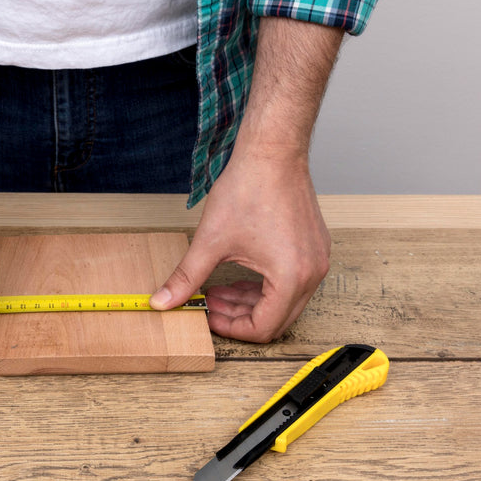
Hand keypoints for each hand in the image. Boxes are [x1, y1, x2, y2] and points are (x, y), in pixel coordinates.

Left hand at [151, 150, 329, 342]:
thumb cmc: (250, 188)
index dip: (231, 328)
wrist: (272, 152)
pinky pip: (293, 281)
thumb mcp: (210, 241)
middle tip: (210, 304)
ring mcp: (317, 260)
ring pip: (285, 302)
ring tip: (219, 289)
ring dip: (251, 301)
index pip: (263, 329)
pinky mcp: (315, 248)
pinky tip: (240, 274)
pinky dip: (266, 285)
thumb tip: (163, 301)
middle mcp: (312, 273)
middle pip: (277, 320)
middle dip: (240, 317)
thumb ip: (186, 278)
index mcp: (291, 278)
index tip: (208, 315)